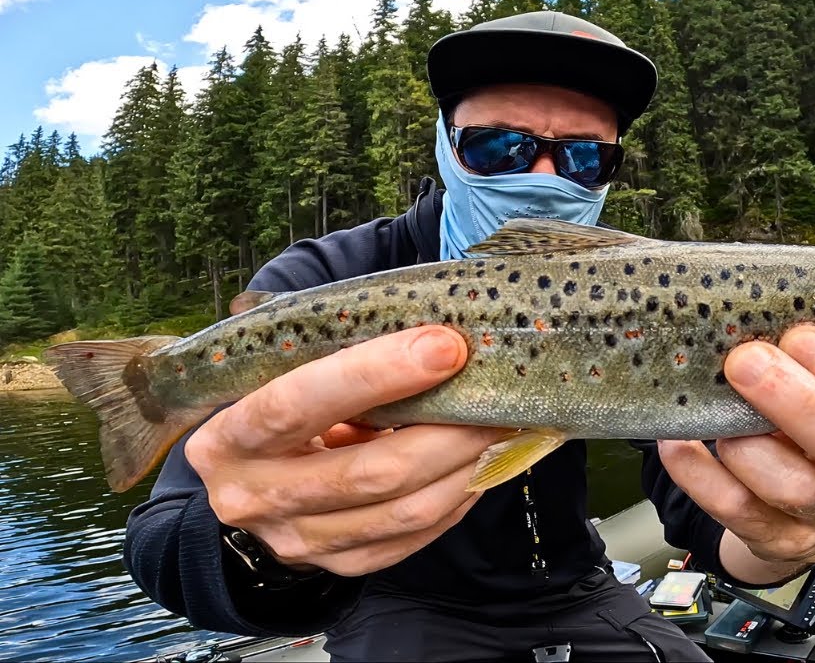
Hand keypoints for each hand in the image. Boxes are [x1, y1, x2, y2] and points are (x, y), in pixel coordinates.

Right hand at [185, 326, 503, 577]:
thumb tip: (433, 339)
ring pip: (403, 511)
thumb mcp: (277, 379)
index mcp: (228, 438)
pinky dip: (455, 498)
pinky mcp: (337, 565)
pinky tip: (474, 464)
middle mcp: (254, 498)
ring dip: (464, 467)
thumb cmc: (273, 412)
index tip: (445, 348)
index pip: (297, 404)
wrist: (243, 486)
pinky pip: (412, 538)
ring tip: (497, 428)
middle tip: (495, 398)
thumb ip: (333, 364)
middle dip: (447, 432)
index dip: (375, 375)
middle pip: (370, 473)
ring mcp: (296, 541)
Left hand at [657, 324, 814, 583]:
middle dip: (803, 404)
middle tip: (747, 361)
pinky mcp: (775, 539)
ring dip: (750, 446)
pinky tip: (678, 440)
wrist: (783, 507)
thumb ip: (814, 357)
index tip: (803, 336)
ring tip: (718, 413)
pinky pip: (736, 511)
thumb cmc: (806, 423)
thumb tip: (762, 303)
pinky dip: (699, 473)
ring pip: (798, 490)